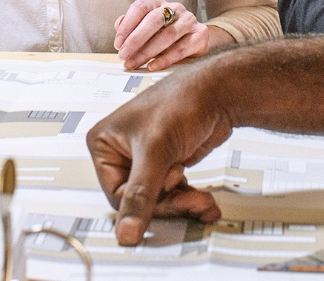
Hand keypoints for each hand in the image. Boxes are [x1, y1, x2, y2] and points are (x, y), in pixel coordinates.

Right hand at [86, 63, 233, 245]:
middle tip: (191, 202)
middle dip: (168, 202)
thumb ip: (140, 194)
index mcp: (104, 144)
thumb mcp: (156, 151)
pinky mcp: (166, 164)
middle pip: (138, 199)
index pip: (116, 194)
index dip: (144, 202)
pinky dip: (189, 199)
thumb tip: (126, 231)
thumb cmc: (182, 101)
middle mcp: (122, 152)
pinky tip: (204, 202)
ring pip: (157, 200)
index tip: (168, 205)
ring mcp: (145, 160)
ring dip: (183, 203)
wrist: (219, 92)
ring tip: (202, 200)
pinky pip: (173, 194)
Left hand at [113, 0, 212, 70]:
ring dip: (147, 52)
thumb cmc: (165, 33)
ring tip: (134, 63)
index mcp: (158, 2)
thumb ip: (131, 26)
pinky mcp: (200, 35)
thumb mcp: (147, 28)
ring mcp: (189, 20)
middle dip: (135, 39)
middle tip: (123, 54)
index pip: (140, 7)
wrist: (195, 40)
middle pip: (154, 20)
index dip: (127, 25)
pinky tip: (152, 65)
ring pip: (167, 35)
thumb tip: (119, 27)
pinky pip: (181, 49)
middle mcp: (175, 8)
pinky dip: (165, 59)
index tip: (117, 43)